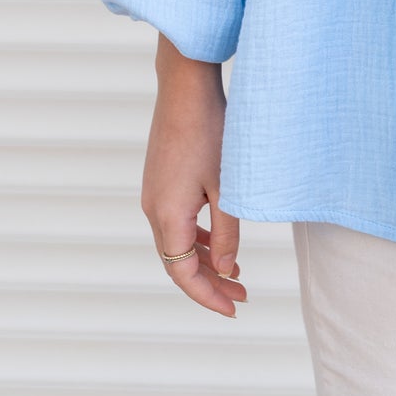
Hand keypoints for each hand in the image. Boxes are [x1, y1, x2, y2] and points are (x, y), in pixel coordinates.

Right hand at [142, 49, 245, 317]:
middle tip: (242, 295)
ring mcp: (154, 194)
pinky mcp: (160, 180)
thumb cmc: (210, 132)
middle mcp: (153, 210)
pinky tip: (219, 239)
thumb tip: (229, 270)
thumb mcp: (226, 187)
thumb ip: (228, 232)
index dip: (209, 296)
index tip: (235, 308)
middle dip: (210, 282)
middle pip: (178, 262)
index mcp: (167, 217)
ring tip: (236, 272)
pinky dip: (197, 238)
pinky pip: (176, 222)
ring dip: (205, 260)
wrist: (185, 87)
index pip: (184, 274)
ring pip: (177, 242)